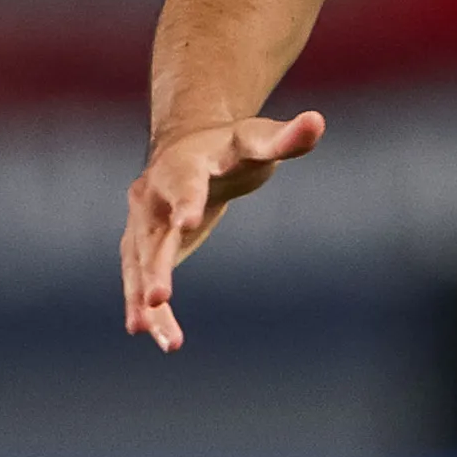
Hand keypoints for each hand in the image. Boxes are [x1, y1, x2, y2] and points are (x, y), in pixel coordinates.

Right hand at [119, 110, 326, 351]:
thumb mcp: (259, 139)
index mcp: (186, 164)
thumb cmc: (232, 145)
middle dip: (154, 266)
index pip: (186, 182)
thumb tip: (317, 121)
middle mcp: (156, 192)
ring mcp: (144, 220)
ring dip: (143, 297)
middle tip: (159, 298)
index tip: (186, 224)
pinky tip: (145, 333)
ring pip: (139, 261)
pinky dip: (142, 305)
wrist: (190, 145)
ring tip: (154, 335)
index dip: (187, 201)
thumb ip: (287, 138)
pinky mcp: (145, 242)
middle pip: (153, 231)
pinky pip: (138, 275)